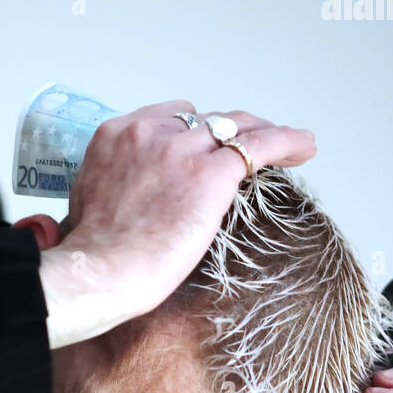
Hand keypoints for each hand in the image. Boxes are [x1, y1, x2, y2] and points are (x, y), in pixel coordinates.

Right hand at [39, 105, 315, 347]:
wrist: (98, 273)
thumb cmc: (91, 257)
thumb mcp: (86, 206)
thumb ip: (110, 189)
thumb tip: (121, 204)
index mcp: (115, 136)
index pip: (167, 118)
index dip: (190, 134)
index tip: (202, 150)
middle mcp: (149, 132)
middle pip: (202, 120)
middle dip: (225, 134)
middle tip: (244, 150)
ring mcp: (182, 149)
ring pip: (234, 127)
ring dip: (259, 134)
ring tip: (284, 144)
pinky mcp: (211, 173)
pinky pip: (260, 145)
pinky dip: (288, 142)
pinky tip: (305, 147)